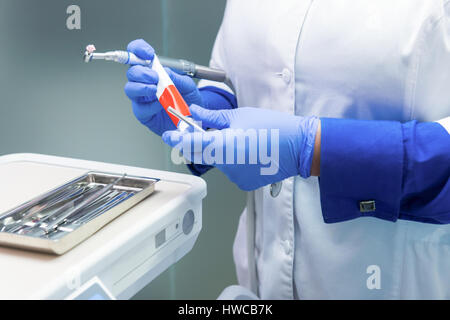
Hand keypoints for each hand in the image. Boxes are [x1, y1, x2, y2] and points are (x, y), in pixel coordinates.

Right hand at [124, 39, 202, 135]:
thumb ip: (178, 78)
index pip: (138, 54)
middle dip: (141, 72)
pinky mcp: (143, 113)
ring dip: (141, 87)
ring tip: (155, 89)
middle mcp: (144, 83)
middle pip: (132, 72)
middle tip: (155, 77)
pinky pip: (140, 108)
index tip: (148, 53)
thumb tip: (165, 71)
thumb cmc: (188, 100)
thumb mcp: (188, 86)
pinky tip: (160, 105)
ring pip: (130, 89)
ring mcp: (142, 98)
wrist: (194, 119)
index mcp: (153, 71)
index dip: (138, 49)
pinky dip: (150, 105)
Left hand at [162, 105, 318, 190]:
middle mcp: (225, 165)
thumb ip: (213, 118)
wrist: (298, 147)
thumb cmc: (273, 127)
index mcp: (222, 145)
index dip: (176, 139)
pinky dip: (233, 161)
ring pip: (218, 162)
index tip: (169, 135)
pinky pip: (231, 170)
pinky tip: (249, 152)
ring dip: (220, 151)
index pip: (190, 144)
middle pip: (201, 154)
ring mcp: (234, 176)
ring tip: (241, 139)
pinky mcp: (243, 183)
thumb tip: (195, 113)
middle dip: (200, 143)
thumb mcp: (240, 116)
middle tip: (209, 130)